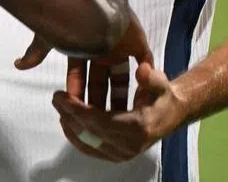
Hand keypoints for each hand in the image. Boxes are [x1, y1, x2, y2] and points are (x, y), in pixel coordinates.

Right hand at [15, 8, 152, 113]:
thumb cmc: (68, 17)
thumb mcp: (49, 36)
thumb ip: (37, 52)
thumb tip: (18, 65)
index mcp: (82, 46)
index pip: (79, 74)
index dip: (77, 91)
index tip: (76, 110)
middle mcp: (100, 47)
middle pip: (100, 79)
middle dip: (98, 99)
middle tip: (98, 120)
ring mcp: (119, 45)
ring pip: (121, 76)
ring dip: (120, 94)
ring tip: (120, 115)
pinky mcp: (136, 41)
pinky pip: (144, 62)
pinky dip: (143, 75)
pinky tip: (138, 92)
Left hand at [53, 62, 185, 162]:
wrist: (171, 114)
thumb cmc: (163, 96)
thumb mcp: (160, 82)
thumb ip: (151, 77)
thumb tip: (142, 70)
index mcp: (138, 127)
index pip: (100, 121)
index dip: (78, 109)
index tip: (61, 96)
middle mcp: (129, 146)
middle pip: (90, 133)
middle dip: (69, 115)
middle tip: (55, 98)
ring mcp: (122, 154)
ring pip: (88, 143)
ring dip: (70, 126)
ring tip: (59, 107)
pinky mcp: (116, 156)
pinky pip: (91, 149)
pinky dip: (76, 136)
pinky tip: (67, 120)